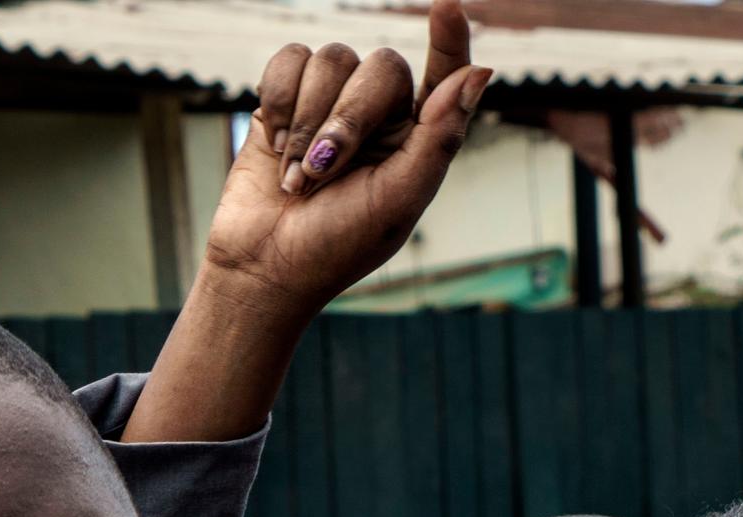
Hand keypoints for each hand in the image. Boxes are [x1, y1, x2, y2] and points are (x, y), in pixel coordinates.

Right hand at [202, 0, 492, 310]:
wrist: (263, 266)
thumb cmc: (337, 246)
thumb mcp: (399, 201)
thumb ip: (440, 138)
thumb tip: (479, 75)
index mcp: (417, 139)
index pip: (444, 76)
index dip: (450, 41)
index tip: (447, 7)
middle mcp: (378, 115)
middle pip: (380, 67)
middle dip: (347, 119)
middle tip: (322, 172)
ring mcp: (330, 103)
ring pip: (332, 59)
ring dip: (308, 122)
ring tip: (297, 176)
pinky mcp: (285, 98)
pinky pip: (291, 59)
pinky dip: (280, 100)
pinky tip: (276, 144)